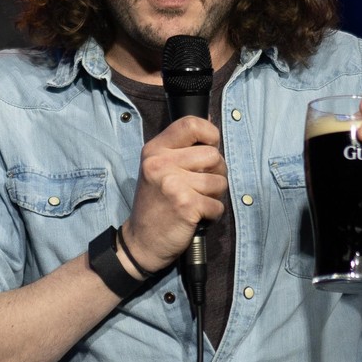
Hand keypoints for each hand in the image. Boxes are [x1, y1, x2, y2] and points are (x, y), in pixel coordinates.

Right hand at [120, 115, 227, 273]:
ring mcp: (173, 184)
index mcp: (154, 150)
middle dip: (216, 172)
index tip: (209, 147)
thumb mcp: (158, 168)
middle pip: (213, 155)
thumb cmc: (155, 204)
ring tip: (196, 202)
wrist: (141, 241)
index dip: (210, 134)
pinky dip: (212, 214)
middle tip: (200, 186)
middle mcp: (161, 163)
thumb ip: (181, 147)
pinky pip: (218, 205)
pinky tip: (196, 216)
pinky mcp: (185, 205)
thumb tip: (209, 120)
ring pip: (220, 181)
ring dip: (215, 196)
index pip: (191, 123)